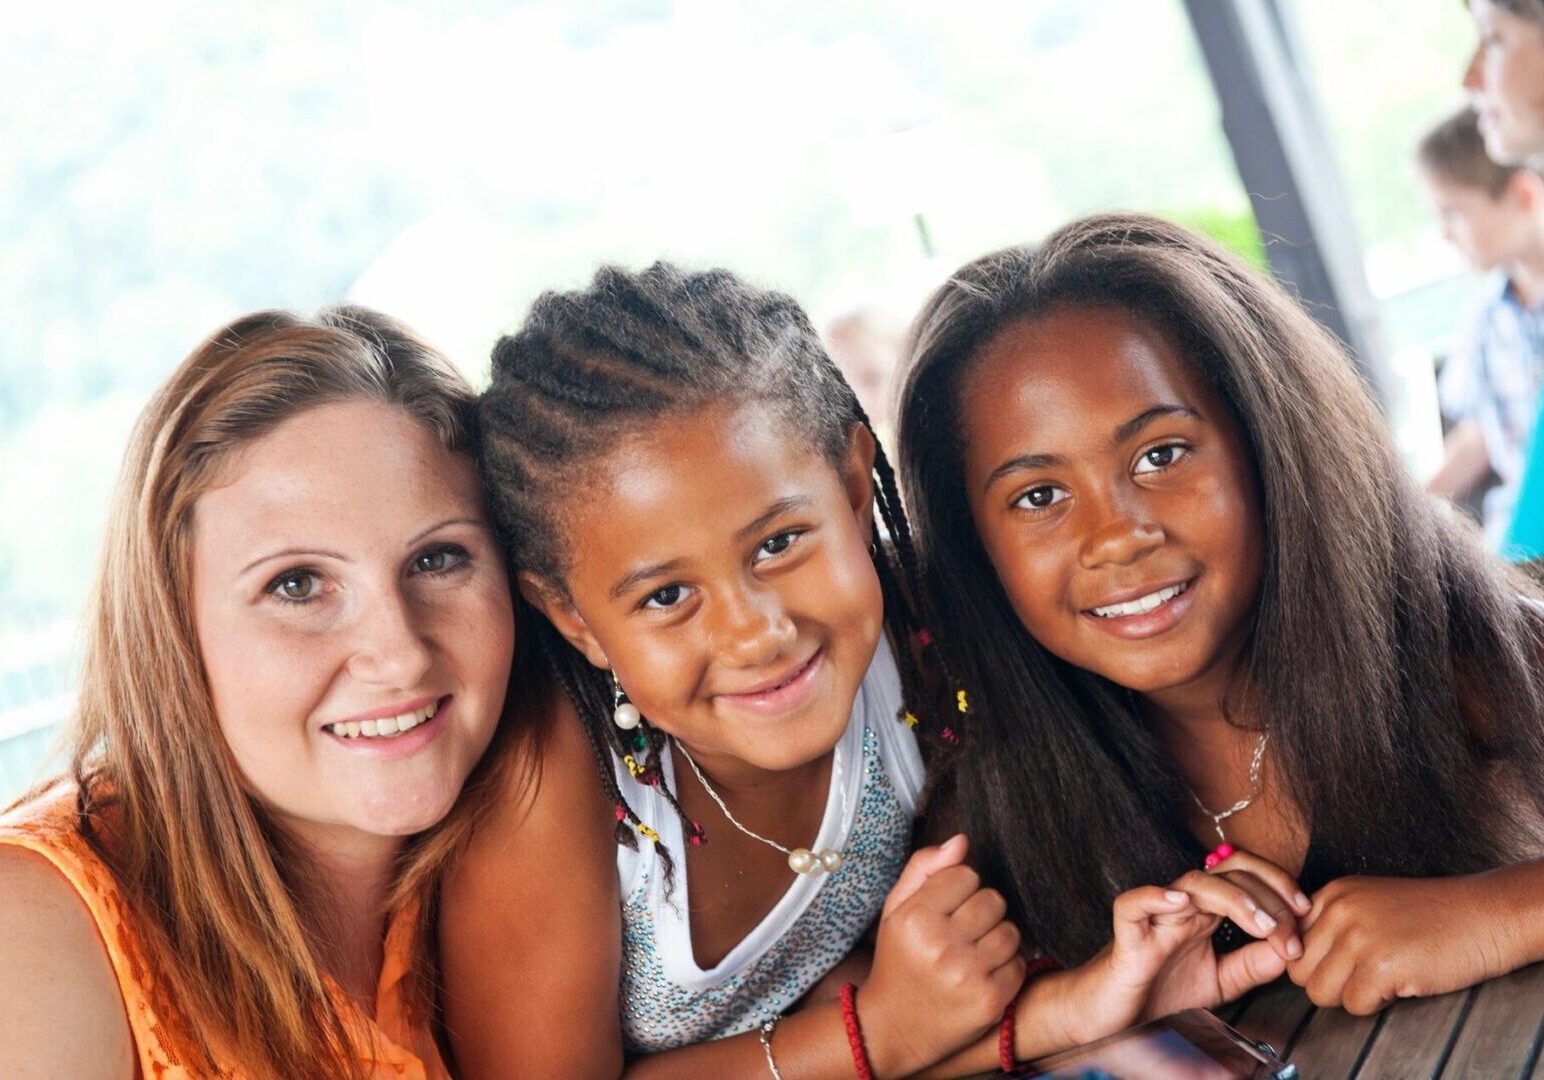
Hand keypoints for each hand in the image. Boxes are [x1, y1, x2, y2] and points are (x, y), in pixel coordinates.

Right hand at [861, 835, 1026, 1077]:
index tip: (946, 909)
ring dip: (996, 938)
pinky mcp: (990, 1000)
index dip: (959, 890)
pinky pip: (1019, 963)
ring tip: (972, 953)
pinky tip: (982, 975)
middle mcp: (941, 945)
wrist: (893, 1027)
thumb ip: (924, 868)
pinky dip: (1006, 967)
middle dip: (981, 912)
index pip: (966, 875)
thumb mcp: (896, 910)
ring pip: (1010, 930)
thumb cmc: (897, 960)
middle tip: (961, 932)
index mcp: (915, 917)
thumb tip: (962, 840)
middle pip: (993, 899)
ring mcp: (968, 974)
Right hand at [1045, 858, 1305, 1048]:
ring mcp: (1155, 918)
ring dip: (1234, 898)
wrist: (1114, 1019)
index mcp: (1205, 913)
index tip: (1306, 916)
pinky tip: (1180, 902)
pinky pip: (1133, 904)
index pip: (1245, 877)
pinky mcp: (1126, 936)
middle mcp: (1182, 907)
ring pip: (1191, 883)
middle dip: (1267, 891)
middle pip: (1226, 872)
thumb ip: (1252, 966)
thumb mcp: (1220, 982)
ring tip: (1261, 924)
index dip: (1278, 886)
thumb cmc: (1159, 993)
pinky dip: (1155, 897)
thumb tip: (1288, 948)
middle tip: (1288, 928)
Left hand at [1288, 873, 1518, 1014]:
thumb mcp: (1369, 903)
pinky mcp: (1381, 966)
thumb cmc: (1433, 915)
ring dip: (1349, 996)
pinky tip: (1399, 985)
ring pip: (1320, 992)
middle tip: (1362, 977)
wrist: (1485, 914)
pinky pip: (1355, 1006)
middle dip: (1327, 982)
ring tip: (1380, 980)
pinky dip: (1376, 1005)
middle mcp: (1338, 911)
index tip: (1337, 965)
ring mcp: (1358, 937)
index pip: (1288, 940)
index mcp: (1332, 894)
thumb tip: (1296, 958)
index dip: (1311, 961)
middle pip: (1298, 971)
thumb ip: (1332, 923)